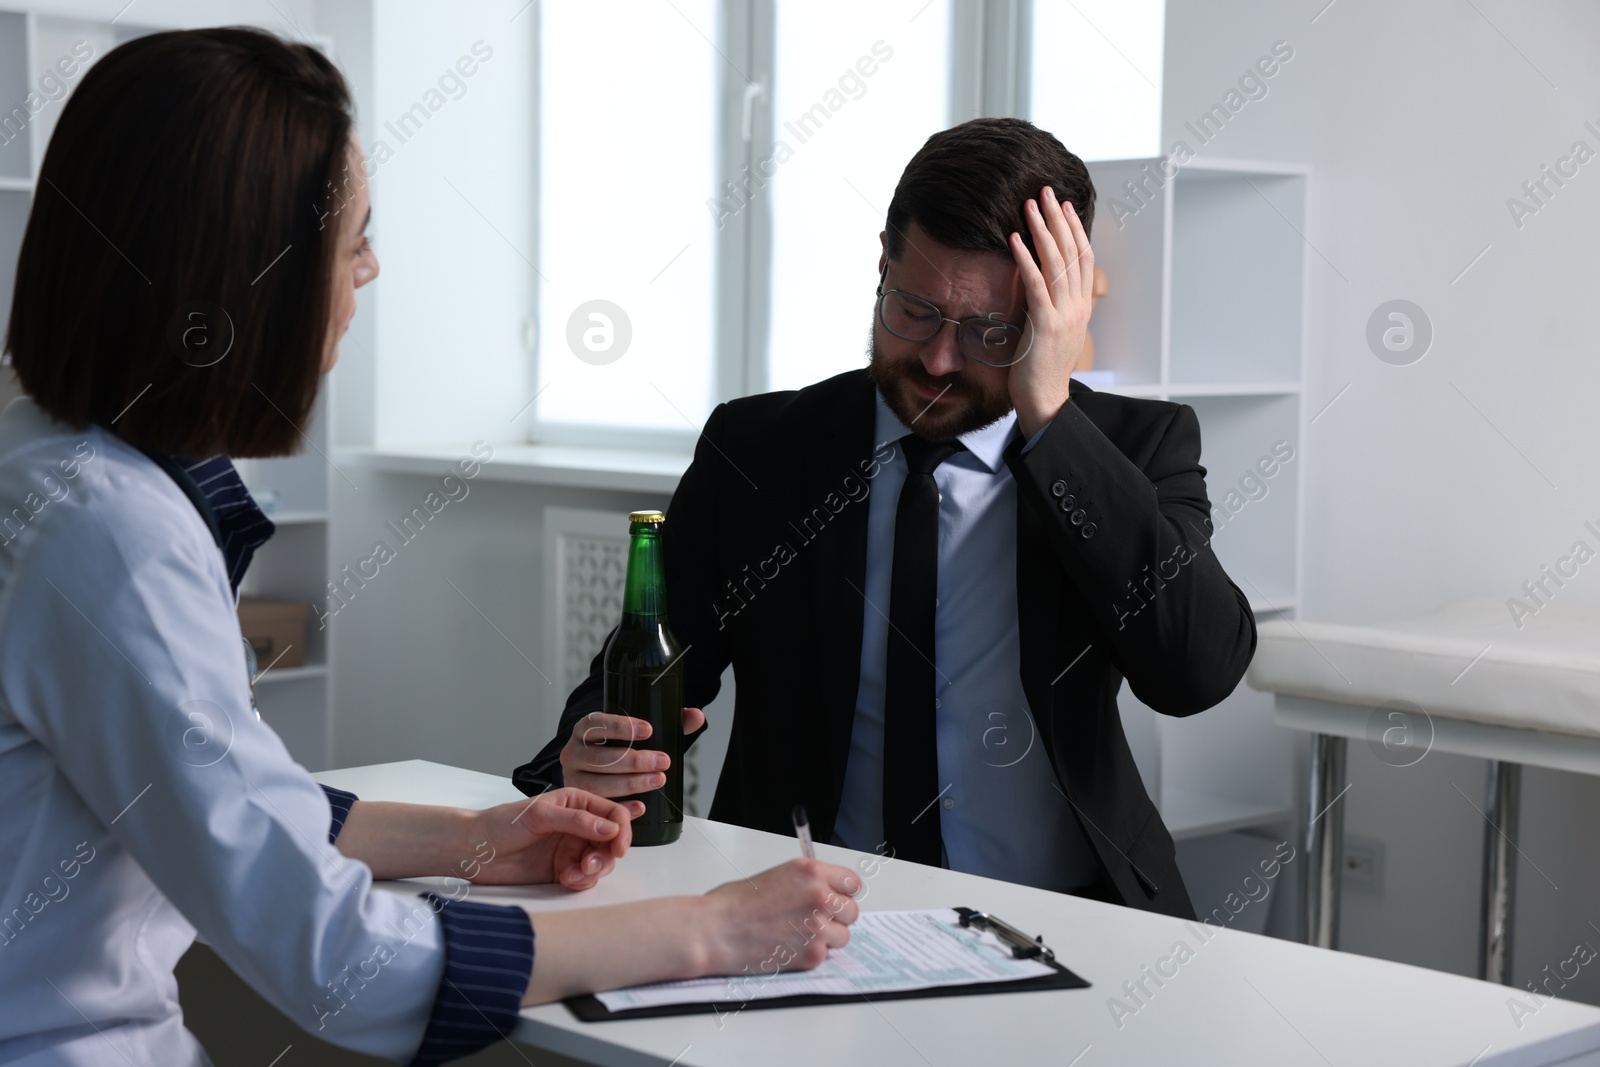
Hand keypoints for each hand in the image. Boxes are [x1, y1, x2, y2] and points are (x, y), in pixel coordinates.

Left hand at [468, 788, 639, 890]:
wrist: (474, 850)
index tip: (618, 847)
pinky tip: (566, 879)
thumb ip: (577, 821)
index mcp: (577, 803)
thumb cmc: (501, 824)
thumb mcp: (540, 815)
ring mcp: (571, 849)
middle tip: (589, 865)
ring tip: (573, 874)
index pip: (613, 814)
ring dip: (593, 871)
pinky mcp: (562, 870)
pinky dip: (581, 881)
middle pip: (612, 842)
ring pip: (601, 862)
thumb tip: (610, 829)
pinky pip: (585, 878)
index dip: (622, 830)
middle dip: (607, 855)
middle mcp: (579, 825)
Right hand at [559, 707, 706, 797]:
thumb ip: (668, 722)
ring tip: (657, 779)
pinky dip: (622, 806)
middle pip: (601, 757)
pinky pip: (599, 805)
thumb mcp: (640, 732)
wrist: (597, 762)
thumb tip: (696, 716)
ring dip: (631, 783)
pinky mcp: (579, 798)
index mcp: (584, 729)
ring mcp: (573, 777)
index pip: (597, 723)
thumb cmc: (619, 746)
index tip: (648, 730)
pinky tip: (642, 805)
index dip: (622, 727)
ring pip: (599, 783)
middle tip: (662, 761)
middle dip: (635, 761)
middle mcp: (573, 751)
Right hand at [696, 859, 860, 976]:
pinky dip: (811, 954)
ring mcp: (818, 927)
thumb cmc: (733, 904)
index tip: (836, 898)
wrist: (716, 931)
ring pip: (843, 936)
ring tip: (800, 936)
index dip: (843, 892)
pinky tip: (790, 948)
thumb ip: (806, 883)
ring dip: (827, 938)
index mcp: (811, 872)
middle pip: (851, 911)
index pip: (852, 882)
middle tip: (816, 920)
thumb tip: (825, 892)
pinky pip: (826, 955)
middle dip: (837, 917)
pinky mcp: (812, 954)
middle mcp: (819, 897)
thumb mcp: (777, 876)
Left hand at [1007, 185, 1094, 438]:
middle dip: (1058, 219)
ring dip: (1042, 230)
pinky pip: (1035, 284)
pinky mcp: (1046, 324)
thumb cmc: (1042, 369)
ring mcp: (1065, 314)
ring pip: (1057, 262)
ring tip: (1030, 205)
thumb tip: (1042, 287)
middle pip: (1072, 252)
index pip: (1083, 258)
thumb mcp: (1054, 332)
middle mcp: (1078, 306)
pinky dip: (1025, 258)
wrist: (1045, 400)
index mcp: (1082, 306)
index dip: (1074, 229)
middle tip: (1046, 192)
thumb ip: (1053, 307)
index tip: (1063, 206)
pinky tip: (1015, 239)